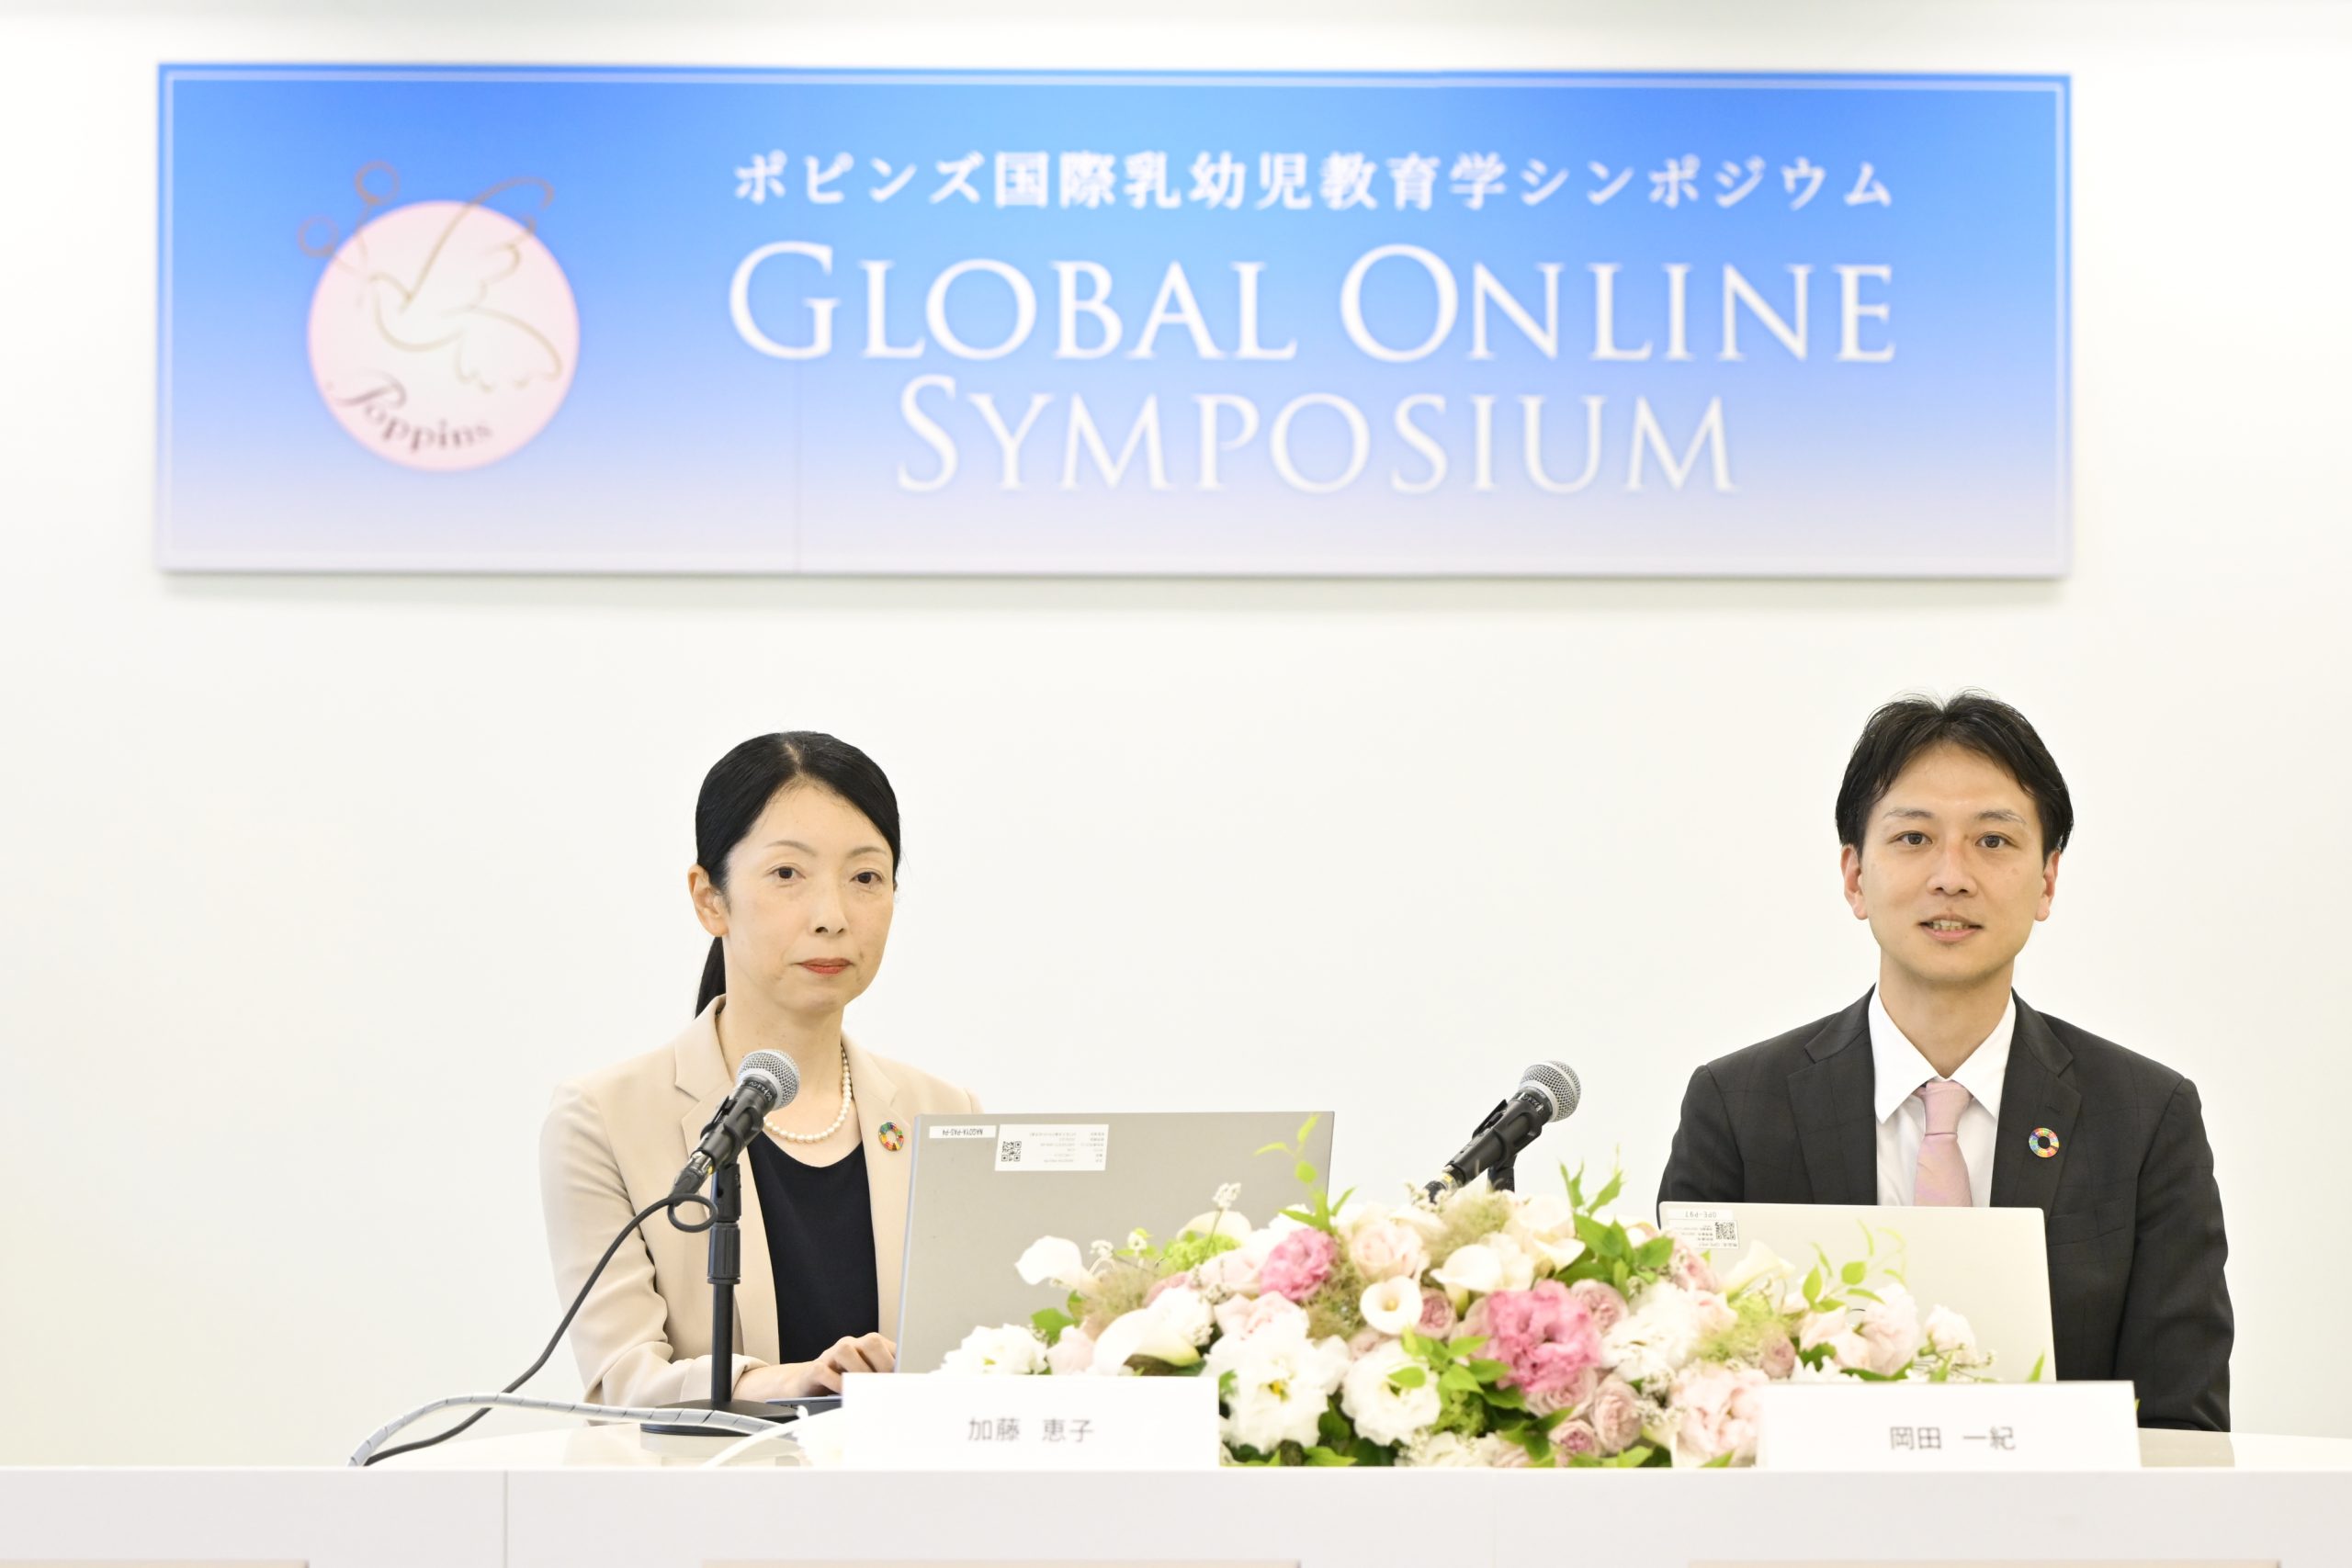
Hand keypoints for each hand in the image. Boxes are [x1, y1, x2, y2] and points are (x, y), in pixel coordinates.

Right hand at [736, 1332, 896, 1398]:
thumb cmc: (844, 1385)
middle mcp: (852, 1346)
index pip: (890, 1346)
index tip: (908, 1379)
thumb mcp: (867, 1383)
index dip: (901, 1361)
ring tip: (865, 1390)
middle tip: (888, 1385)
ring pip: (846, 1350)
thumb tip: (906, 1392)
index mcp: (869, 1347)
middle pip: (871, 1341)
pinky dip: (835, 1382)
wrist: (806, 1385)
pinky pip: (823, 1370)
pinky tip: (843, 1394)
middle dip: (883, 1364)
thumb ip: (884, 1381)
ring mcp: (831, 1355)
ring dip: (858, 1371)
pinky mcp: (813, 1369)